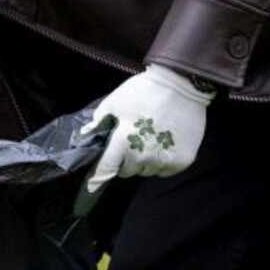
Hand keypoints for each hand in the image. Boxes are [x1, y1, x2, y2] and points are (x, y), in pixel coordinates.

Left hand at [81, 65, 214, 191]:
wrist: (181, 83)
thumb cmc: (144, 91)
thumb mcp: (115, 101)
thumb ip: (99, 121)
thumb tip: (87, 135)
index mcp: (122, 142)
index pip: (105, 170)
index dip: (98, 177)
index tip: (92, 185)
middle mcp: (142, 156)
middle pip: (128, 171)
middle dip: (127, 160)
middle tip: (134, 140)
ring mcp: (164, 160)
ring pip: (147, 171)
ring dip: (146, 161)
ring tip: (152, 139)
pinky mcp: (182, 161)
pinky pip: (166, 170)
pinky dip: (164, 161)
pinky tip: (166, 143)